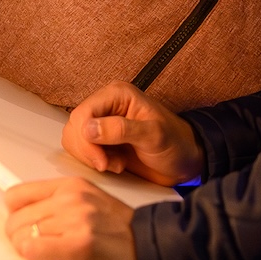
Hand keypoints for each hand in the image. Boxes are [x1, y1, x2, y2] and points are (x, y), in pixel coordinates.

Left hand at [4, 177, 142, 259]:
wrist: (155, 252)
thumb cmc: (125, 235)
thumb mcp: (91, 205)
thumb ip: (59, 206)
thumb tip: (25, 219)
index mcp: (72, 186)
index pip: (17, 195)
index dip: (16, 217)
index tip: (18, 226)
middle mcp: (70, 199)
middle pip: (15, 221)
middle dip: (23, 240)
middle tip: (44, 251)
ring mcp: (74, 221)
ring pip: (20, 238)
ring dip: (32, 253)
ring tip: (56, 257)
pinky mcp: (76, 246)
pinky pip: (31, 251)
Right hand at [64, 82, 202, 185]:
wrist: (185, 161)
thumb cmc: (176, 143)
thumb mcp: (153, 135)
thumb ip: (121, 130)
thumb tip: (89, 129)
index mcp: (117, 95)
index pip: (83, 113)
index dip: (86, 139)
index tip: (101, 160)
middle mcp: (107, 106)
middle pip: (75, 127)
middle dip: (88, 151)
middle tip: (109, 164)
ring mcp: (103, 124)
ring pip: (75, 139)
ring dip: (90, 157)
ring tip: (115, 163)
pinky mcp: (103, 141)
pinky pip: (83, 150)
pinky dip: (93, 161)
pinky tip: (114, 164)